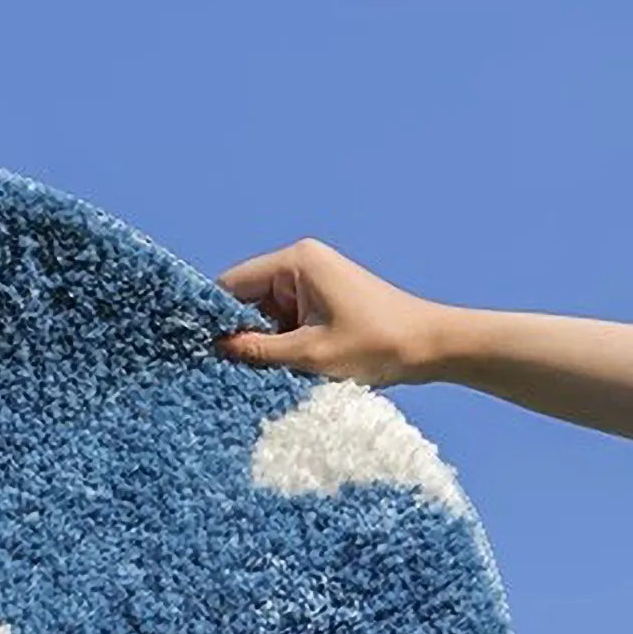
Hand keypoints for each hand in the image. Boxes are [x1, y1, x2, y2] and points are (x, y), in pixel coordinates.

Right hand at [215, 238, 454, 384]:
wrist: (433, 347)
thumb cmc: (379, 344)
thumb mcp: (309, 354)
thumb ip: (256, 350)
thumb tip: (214, 348)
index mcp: (297, 262)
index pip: (232, 284)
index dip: (214, 316)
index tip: (198, 348)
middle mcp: (302, 263)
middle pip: (246, 299)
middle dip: (240, 333)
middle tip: (228, 369)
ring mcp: (313, 281)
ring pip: (265, 314)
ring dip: (262, 342)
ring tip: (262, 371)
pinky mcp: (323, 300)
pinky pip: (285, 320)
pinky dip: (281, 344)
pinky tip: (282, 367)